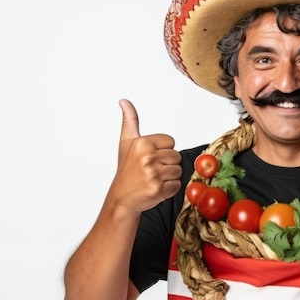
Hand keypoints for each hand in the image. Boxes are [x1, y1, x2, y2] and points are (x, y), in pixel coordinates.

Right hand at [109, 99, 181, 214]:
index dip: (164, 151)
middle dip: (167, 164)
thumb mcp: (126, 143)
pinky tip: (156, 188)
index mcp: (142, 143)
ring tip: (154, 179)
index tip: (151, 158)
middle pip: (176, 156)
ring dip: (169, 177)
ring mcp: (153, 174)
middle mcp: (148, 157)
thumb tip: (124, 101)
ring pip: (178, 171)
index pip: (171, 142)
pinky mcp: (158, 189)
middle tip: (152, 170)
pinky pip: (176, 185)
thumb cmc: (126, 171)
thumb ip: (130, 120)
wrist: (121, 198)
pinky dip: (169, 189)